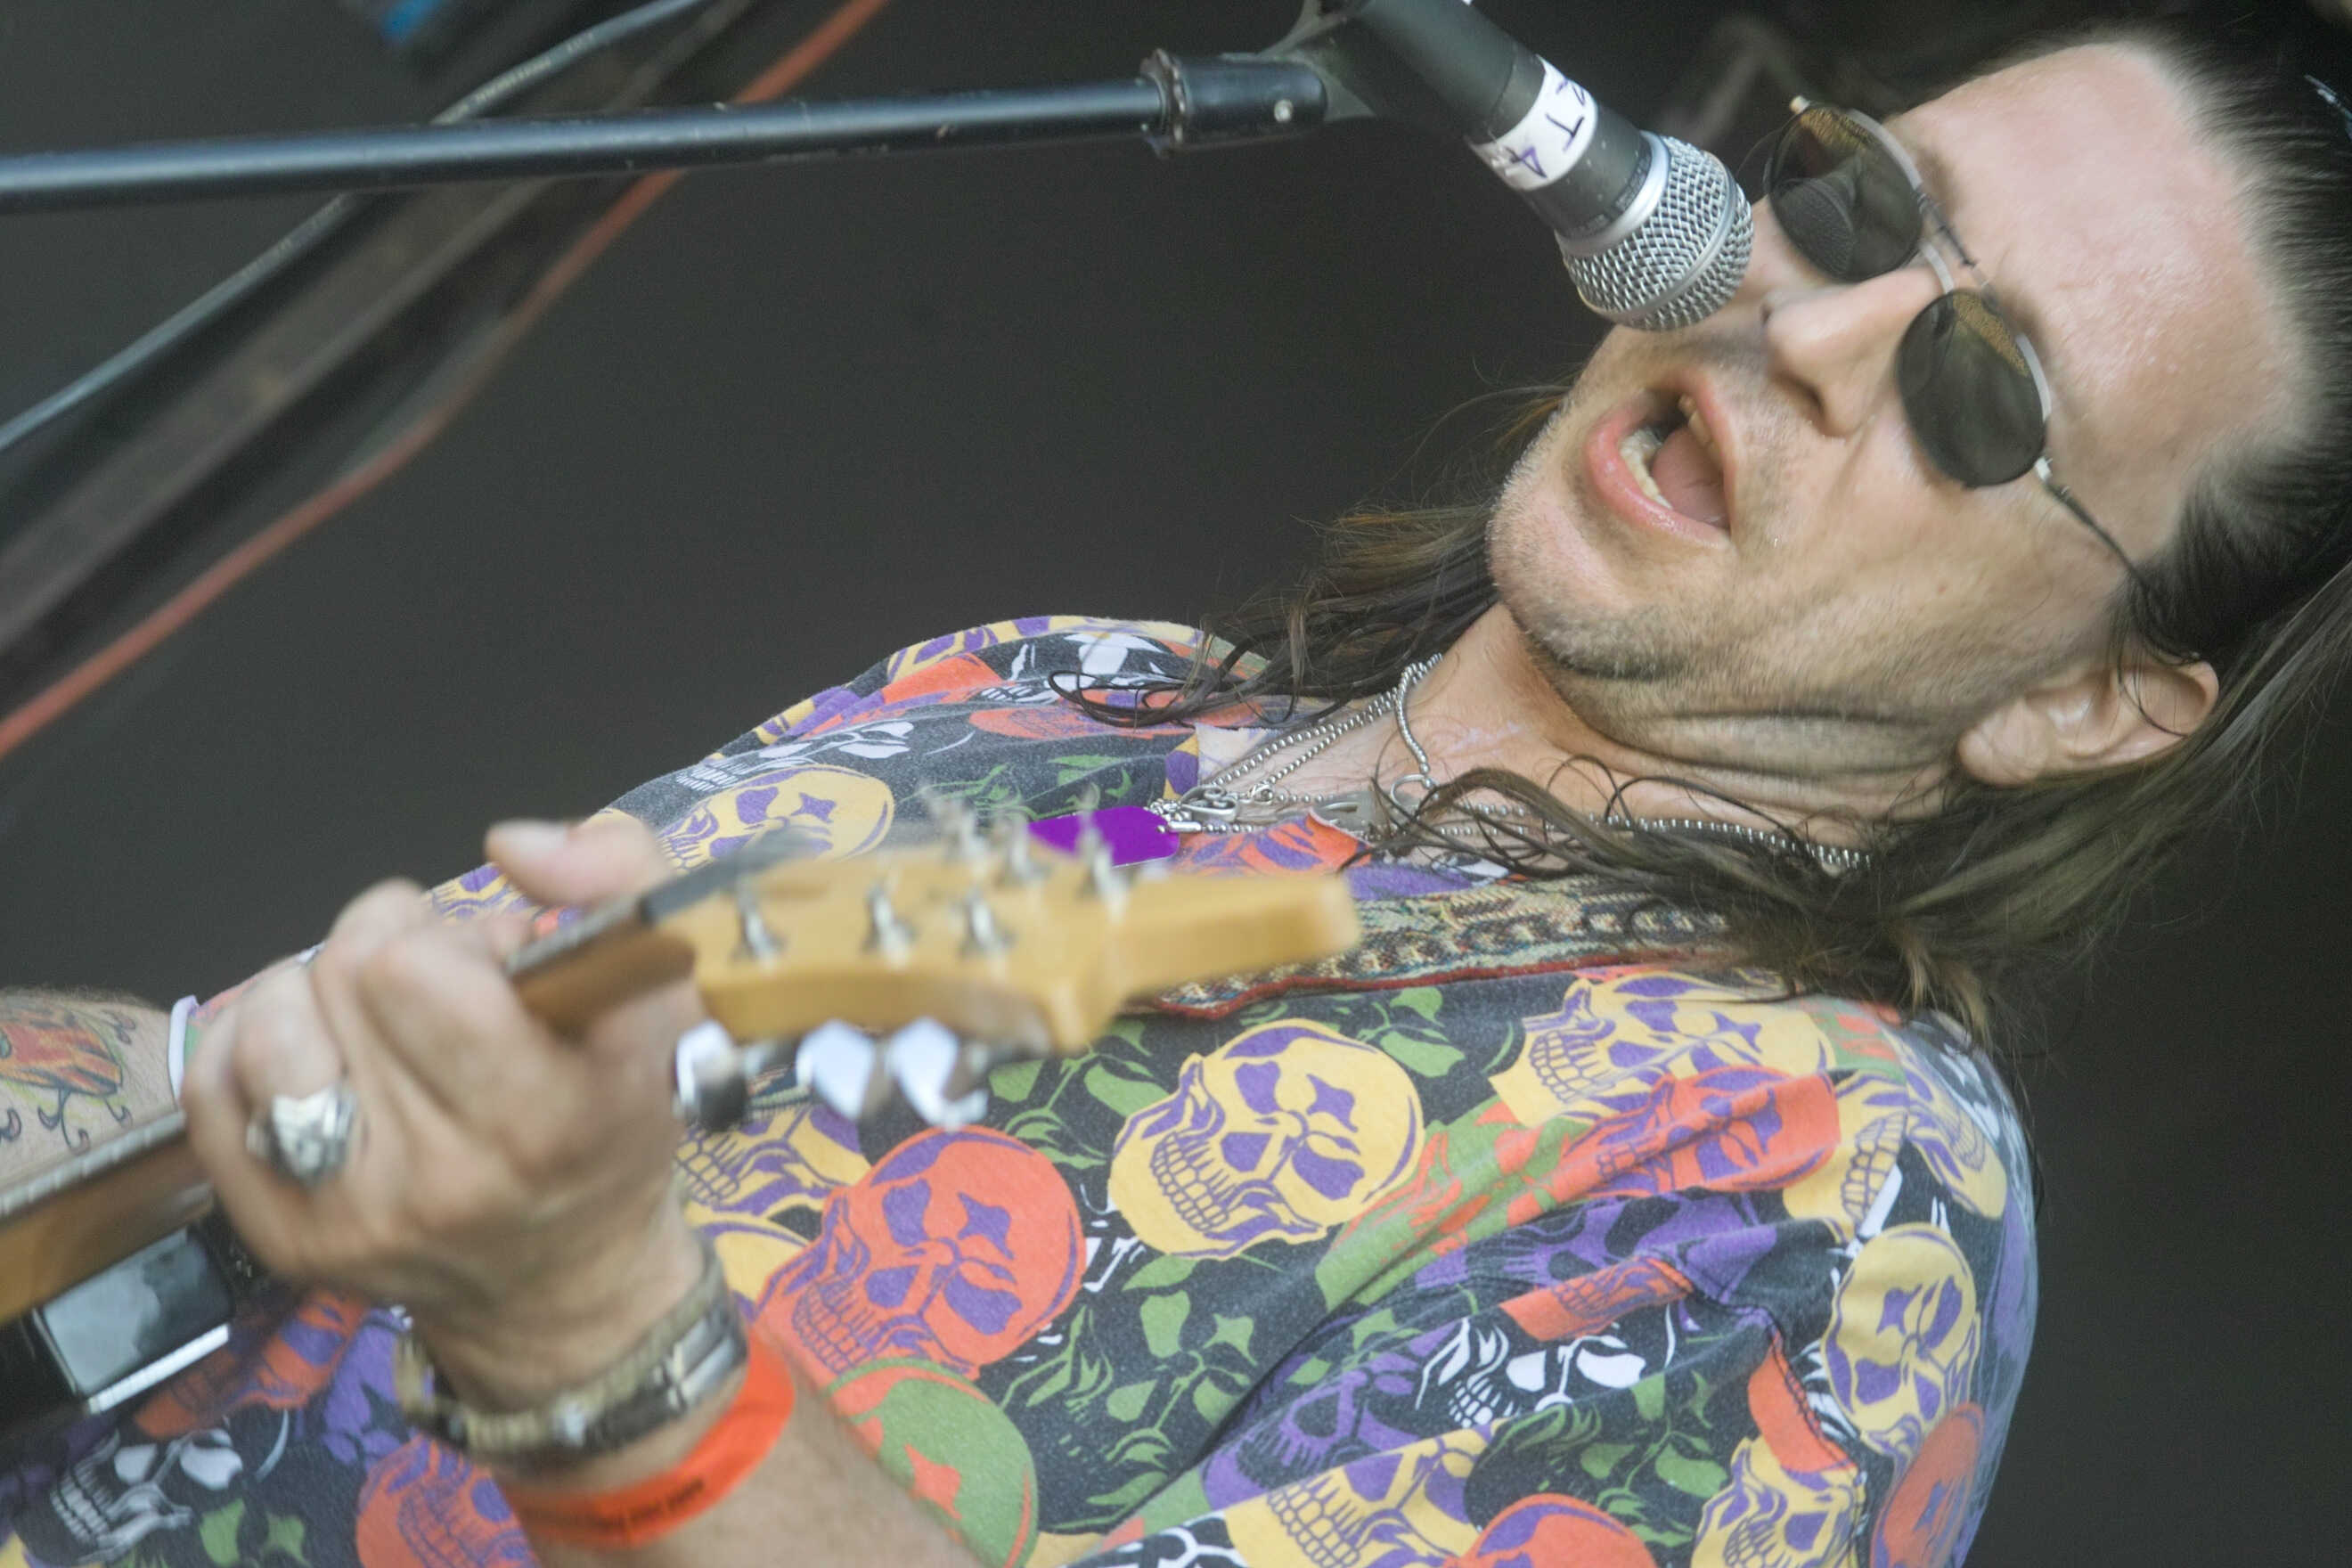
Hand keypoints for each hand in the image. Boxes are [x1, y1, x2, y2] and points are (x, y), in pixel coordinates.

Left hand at [181, 816, 704, 1404]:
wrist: (565, 1285)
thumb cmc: (616, 1120)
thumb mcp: (672, 993)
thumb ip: (623, 882)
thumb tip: (512, 843)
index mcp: (549, 1118)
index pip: (420, 971)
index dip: (452, 938)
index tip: (494, 967)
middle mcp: (445, 1178)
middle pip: (347, 975)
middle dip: (392, 945)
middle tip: (441, 983)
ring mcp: (350, 1216)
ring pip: (270, 1023)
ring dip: (317, 992)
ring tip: (373, 1020)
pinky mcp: (281, 1236)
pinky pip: (213, 1086)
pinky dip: (256, 1043)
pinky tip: (317, 1056)